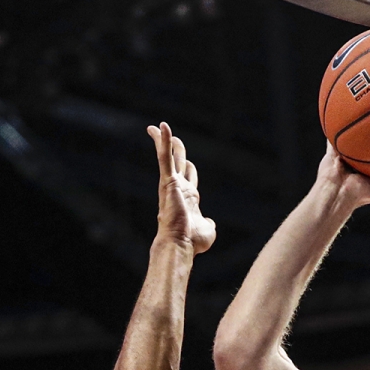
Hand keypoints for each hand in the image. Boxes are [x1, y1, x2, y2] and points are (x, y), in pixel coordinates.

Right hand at [148, 122, 215, 253]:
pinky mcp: (167, 181)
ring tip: (160, 126)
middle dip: (176, 149)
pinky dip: (163, 142)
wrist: (180, 243)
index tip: (188, 162)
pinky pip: (164, 158)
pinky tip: (160, 127)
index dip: (189, 168)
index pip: (188, 176)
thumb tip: (209, 222)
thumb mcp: (208, 230)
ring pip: (168, 156)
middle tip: (172, 136)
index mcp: (188, 197)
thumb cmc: (192, 241)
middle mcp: (179, 188)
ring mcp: (172, 183)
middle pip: (178, 162)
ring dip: (165, 140)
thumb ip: (209, 222)